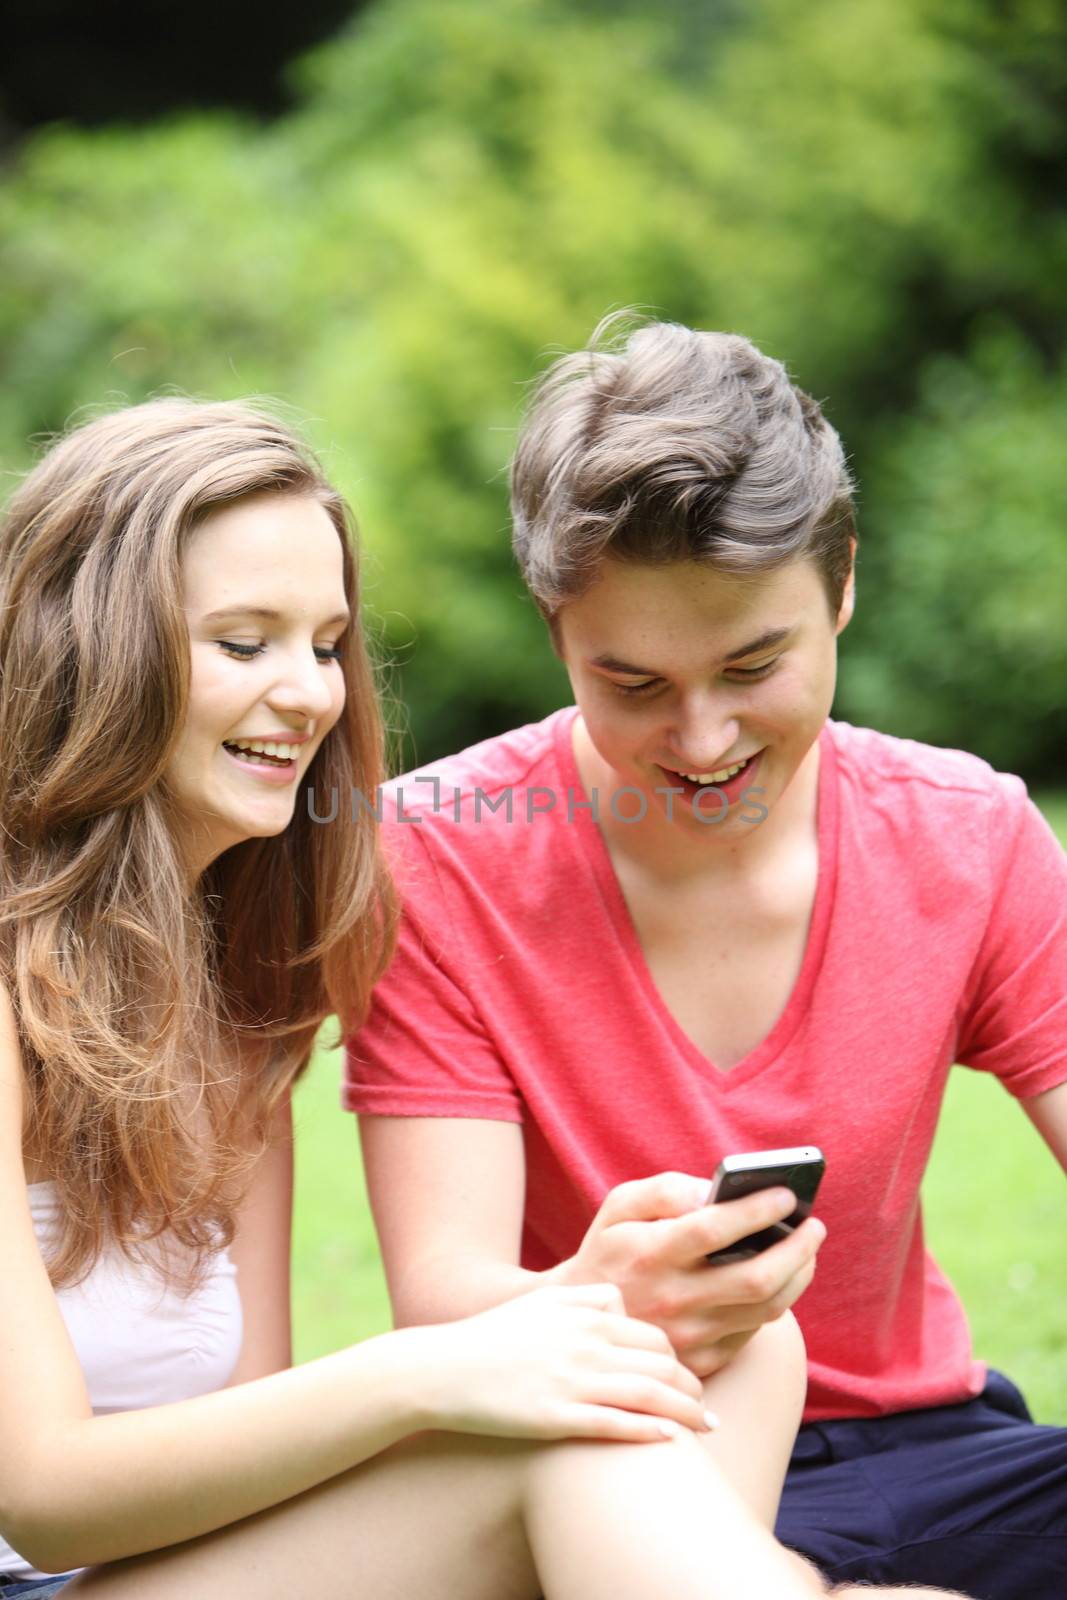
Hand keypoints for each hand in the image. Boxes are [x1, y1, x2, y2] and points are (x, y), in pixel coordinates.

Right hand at [404, 1283, 712, 1443]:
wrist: (443, 1369)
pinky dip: (648, 1431)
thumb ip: (587, 1297)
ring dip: (686, 1413)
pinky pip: (615, 1424)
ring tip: (706, 1427)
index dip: (679, 1359)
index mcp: (585, 1316)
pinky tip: (669, 1440)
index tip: (691, 1378)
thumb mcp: (542, 1301)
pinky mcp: (556, 1416)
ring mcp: (572, 1381)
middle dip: (692, 1388)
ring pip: (648, 1395)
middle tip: (707, 1408)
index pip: (652, 1336)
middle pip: (660, 1364)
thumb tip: (622, 1305)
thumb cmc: (494, 1336)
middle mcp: (586, 1345)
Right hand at [556, 1173, 825, 1377]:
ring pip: (766, 1309)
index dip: (757, 1209)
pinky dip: (775, 1302)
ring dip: (798, 1276)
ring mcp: (690, 1336)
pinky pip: (754, 1332)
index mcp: (651, 1253)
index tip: (787, 1194)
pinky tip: (780, 1279)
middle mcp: (673, 1298)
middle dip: (798, 1248)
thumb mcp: (620, 1207)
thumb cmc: (610, 1251)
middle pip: (756, 1277)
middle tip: (814, 1225)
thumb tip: (713, 1192)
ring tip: (807, 1250)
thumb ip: (666, 1190)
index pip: (715, 1228)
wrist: (583, 1326)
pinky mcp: (703, 1360)